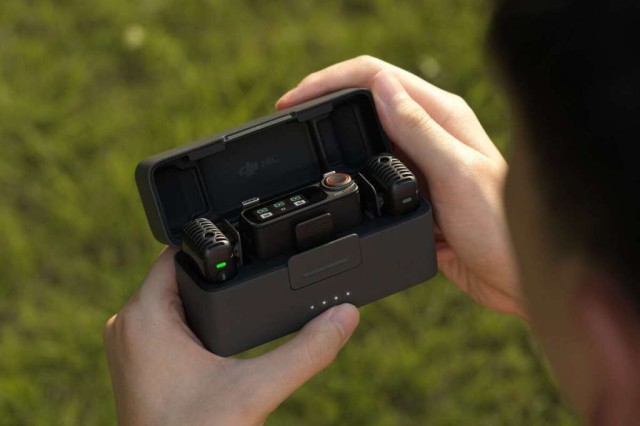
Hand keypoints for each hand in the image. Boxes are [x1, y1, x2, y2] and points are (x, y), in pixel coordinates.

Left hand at [104, 248, 358, 424]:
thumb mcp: (258, 389)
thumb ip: (306, 351)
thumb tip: (344, 316)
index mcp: (145, 316)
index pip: (179, 255)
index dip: (214, 247)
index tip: (247, 247)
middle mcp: (129, 326)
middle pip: (180, 278)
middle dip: (218, 277)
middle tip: (253, 278)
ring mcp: (130, 348)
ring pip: (174, 303)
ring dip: (206, 301)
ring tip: (241, 307)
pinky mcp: (139, 366)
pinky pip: (167, 326)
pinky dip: (195, 325)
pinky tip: (222, 338)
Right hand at [278, 56, 524, 317]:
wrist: (515, 278)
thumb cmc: (501, 228)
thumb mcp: (457, 174)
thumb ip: (419, 131)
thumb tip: (379, 88)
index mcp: (441, 116)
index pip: (375, 77)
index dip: (330, 82)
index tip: (295, 101)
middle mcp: (429, 134)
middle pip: (365, 101)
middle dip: (324, 101)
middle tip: (287, 117)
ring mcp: (418, 164)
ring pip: (365, 136)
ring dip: (333, 135)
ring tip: (299, 143)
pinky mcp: (412, 194)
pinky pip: (372, 173)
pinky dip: (348, 170)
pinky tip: (331, 179)